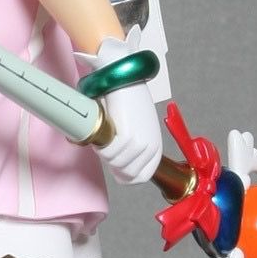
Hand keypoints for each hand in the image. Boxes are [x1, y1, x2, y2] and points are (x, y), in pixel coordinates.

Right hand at [76, 27, 162, 184]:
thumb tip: (117, 162)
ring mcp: (140, 144)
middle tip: (105, 145)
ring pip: (115, 163)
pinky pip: (108, 153)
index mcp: (155, 150)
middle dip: (111, 163)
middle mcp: (151, 149)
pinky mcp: (128, 137)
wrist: (124, 79)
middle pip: (126, 173)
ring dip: (104, 152)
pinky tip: (100, 133)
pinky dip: (100, 146)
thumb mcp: (138, 128)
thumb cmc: (128, 100)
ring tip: (102, 136)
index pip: (139, 178)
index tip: (112, 163)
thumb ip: (133, 146)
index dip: (122, 174)